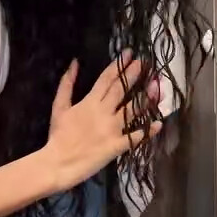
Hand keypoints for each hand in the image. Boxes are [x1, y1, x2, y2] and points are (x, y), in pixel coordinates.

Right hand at [45, 51, 162, 191]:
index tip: (129, 53)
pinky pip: (135, 137)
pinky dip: (147, 131)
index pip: (107, 79)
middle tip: (144, 63)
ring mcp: (112, 129)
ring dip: (146, 98)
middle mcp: (104, 112)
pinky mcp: (117, 146)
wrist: (58, 163)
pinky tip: (159, 123)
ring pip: (132, 111)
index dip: (119, 65)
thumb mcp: (59, 106)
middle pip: (121, 90)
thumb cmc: (58, 135)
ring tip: (157, 86)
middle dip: (133, 75)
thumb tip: (74, 63)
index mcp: (89, 102)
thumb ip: (67, 84)